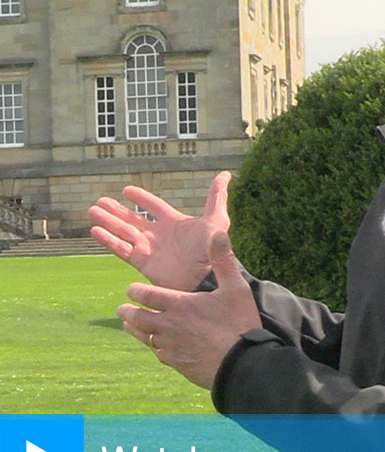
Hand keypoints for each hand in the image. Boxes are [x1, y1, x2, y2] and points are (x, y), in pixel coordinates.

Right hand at [89, 171, 231, 290]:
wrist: (206, 277)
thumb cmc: (212, 249)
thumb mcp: (216, 220)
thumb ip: (216, 197)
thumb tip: (226, 174)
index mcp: (173, 222)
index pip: (153, 206)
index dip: (141, 198)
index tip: (126, 190)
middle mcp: (159, 234)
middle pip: (133, 219)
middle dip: (117, 211)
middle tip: (100, 201)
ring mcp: (149, 248)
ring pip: (123, 232)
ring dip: (109, 222)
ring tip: (93, 211)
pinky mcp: (143, 263)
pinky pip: (122, 249)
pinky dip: (109, 240)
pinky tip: (96, 231)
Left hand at [117, 231, 261, 388]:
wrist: (240, 363)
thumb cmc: (238, 323)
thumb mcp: (235, 287)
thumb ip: (223, 260)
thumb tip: (219, 233)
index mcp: (179, 304)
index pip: (147, 296)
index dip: (135, 292)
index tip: (130, 290)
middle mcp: (169, 325)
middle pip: (139, 318)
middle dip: (128, 312)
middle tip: (122, 309)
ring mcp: (171, 346)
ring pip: (145, 337)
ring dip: (136, 330)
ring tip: (129, 326)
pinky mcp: (177, 363)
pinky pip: (160, 354)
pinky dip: (156, 348)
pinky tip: (158, 347)